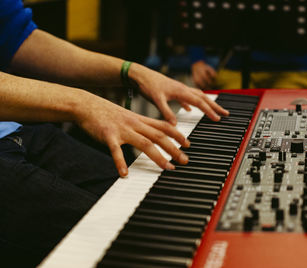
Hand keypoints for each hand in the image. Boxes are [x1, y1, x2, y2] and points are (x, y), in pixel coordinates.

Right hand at [75, 95, 190, 176]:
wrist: (86, 104)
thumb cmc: (107, 113)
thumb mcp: (128, 117)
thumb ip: (141, 125)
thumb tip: (153, 135)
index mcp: (139, 120)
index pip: (163, 126)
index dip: (177, 134)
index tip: (188, 143)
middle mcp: (134, 124)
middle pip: (159, 136)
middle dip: (174, 148)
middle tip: (185, 160)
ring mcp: (122, 130)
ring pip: (144, 143)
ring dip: (158, 157)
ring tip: (167, 168)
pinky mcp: (108, 136)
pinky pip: (116, 151)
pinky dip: (120, 163)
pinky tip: (124, 174)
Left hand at [128, 63, 227, 125]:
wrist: (140, 74)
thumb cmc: (148, 84)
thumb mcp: (156, 100)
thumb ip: (166, 112)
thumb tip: (174, 125)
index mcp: (181, 91)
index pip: (200, 102)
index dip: (210, 111)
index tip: (218, 118)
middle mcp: (183, 88)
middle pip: (204, 98)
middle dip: (215, 106)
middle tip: (226, 113)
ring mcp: (179, 89)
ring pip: (198, 96)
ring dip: (207, 103)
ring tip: (214, 110)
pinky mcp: (174, 90)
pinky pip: (187, 97)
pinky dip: (191, 103)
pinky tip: (189, 109)